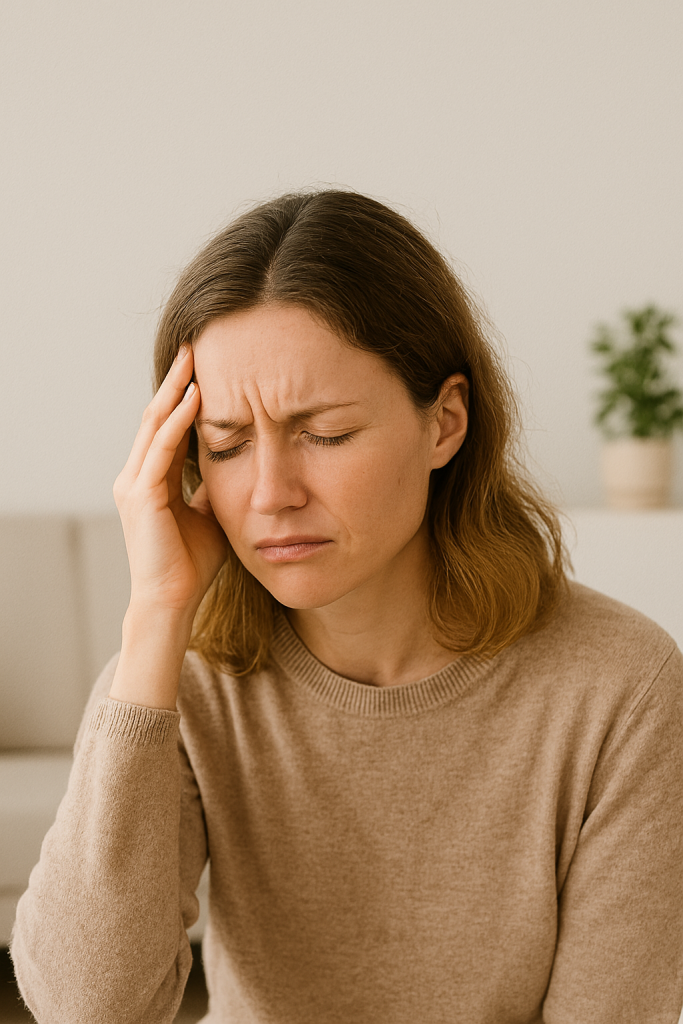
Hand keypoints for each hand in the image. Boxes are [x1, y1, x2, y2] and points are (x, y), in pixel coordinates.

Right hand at [113, 344, 228, 623]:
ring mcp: (134, 484)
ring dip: (175, 389)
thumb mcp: (210, 512)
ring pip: (155, 424)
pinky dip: (178, 420)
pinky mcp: (141, 495)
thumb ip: (214, 485)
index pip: (166, 425)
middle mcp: (136, 475)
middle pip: (156, 414)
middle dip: (176, 379)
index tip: (204, 365)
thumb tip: (236, 461)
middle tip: (196, 344)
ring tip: (193, 358)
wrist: (174, 600)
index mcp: (151, 479)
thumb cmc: (193, 563)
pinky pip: (162, 448)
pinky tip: (195, 396)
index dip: (182, 395)